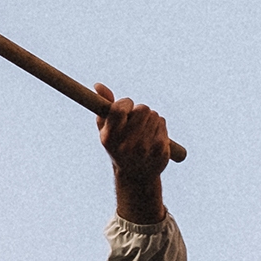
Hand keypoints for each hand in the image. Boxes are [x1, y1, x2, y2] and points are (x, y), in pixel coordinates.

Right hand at [97, 92, 176, 224]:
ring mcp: (145, 149)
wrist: (136, 175)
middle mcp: (127, 145)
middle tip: (137, 121)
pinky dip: (159, 126)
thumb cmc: (118, 146)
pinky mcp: (161, 151)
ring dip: (150, 119)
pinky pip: (162, 123)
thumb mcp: (107, 129)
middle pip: (142, 109)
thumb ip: (104, 106)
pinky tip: (153, 136)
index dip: (126, 104)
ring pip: (154, 115)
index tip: (126, 107)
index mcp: (109, 138)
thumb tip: (98, 85)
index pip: (120, 109)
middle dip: (140, 111)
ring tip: (144, 131)